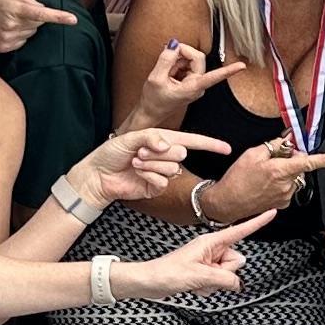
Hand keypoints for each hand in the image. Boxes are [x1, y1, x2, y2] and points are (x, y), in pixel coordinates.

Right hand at [0, 0, 76, 55]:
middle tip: (17, 13)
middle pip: (38, 24)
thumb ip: (29, 1)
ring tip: (8, 20)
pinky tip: (5, 29)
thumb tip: (42, 9)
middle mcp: (13, 25)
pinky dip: (18, 36)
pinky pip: (21, 42)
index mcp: (17, 9)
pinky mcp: (4, 47)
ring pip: (30, 34)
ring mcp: (8, 37)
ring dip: (25, 27)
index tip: (72, 19)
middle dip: (32, 18)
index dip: (58, 16)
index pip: (41, 13)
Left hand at [77, 123, 221, 205]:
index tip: (226, 148)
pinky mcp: (155, 187)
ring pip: (172, 168)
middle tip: (139, 154)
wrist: (97, 176)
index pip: (192, 141)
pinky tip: (139, 175)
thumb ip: (151, 137)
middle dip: (159, 153)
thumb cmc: (110, 154)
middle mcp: (164, 156)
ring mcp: (161, 173)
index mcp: (162, 141)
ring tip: (136, 163)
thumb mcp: (130, 137)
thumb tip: (167, 145)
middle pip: (180, 153)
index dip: (210, 144)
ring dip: (152, 164)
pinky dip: (150, 176)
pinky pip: (163, 181)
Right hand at [123, 41, 239, 132]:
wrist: (150, 111)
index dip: (228, 70)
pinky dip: (175, 63)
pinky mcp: (189, 78)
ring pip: (190, 59)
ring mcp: (194, 81)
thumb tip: (174, 44)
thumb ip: (165, 59)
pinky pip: (185, 63)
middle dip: (182, 54)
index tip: (242, 66)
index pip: (214, 77)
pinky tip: (168, 72)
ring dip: (176, 60)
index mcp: (193, 88)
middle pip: (197, 57)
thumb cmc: (154, 101)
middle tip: (167, 56)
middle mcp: (198, 84)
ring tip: (166, 71)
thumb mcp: (155, 78)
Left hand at [133, 219, 266, 298]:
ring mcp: (208, 261)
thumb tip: (237, 283)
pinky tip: (195, 286)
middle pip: (236, 261)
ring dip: (215, 282)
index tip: (272, 212)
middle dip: (224, 273)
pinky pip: (219, 281)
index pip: (240, 231)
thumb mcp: (199, 276)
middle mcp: (212, 249)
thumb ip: (224, 279)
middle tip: (204, 275)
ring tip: (196, 281)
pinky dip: (209, 287)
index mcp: (211, 241)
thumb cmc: (167, 273)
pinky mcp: (204, 271)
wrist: (149, 282)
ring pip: (228, 273)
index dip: (257, 222)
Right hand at [209, 133, 324, 221]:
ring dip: (285, 171)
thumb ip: (275, 146)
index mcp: (280, 171)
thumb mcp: (253, 154)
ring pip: (294, 177)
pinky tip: (265, 183)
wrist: (227, 202)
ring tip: (265, 173)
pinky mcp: (282, 203)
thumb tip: (289, 140)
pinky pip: (288, 187)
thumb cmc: (237, 178)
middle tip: (274, 157)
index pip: (308, 162)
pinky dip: (281, 182)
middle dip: (292, 159)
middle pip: (300, 167)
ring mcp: (285, 196)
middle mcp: (286, 185)